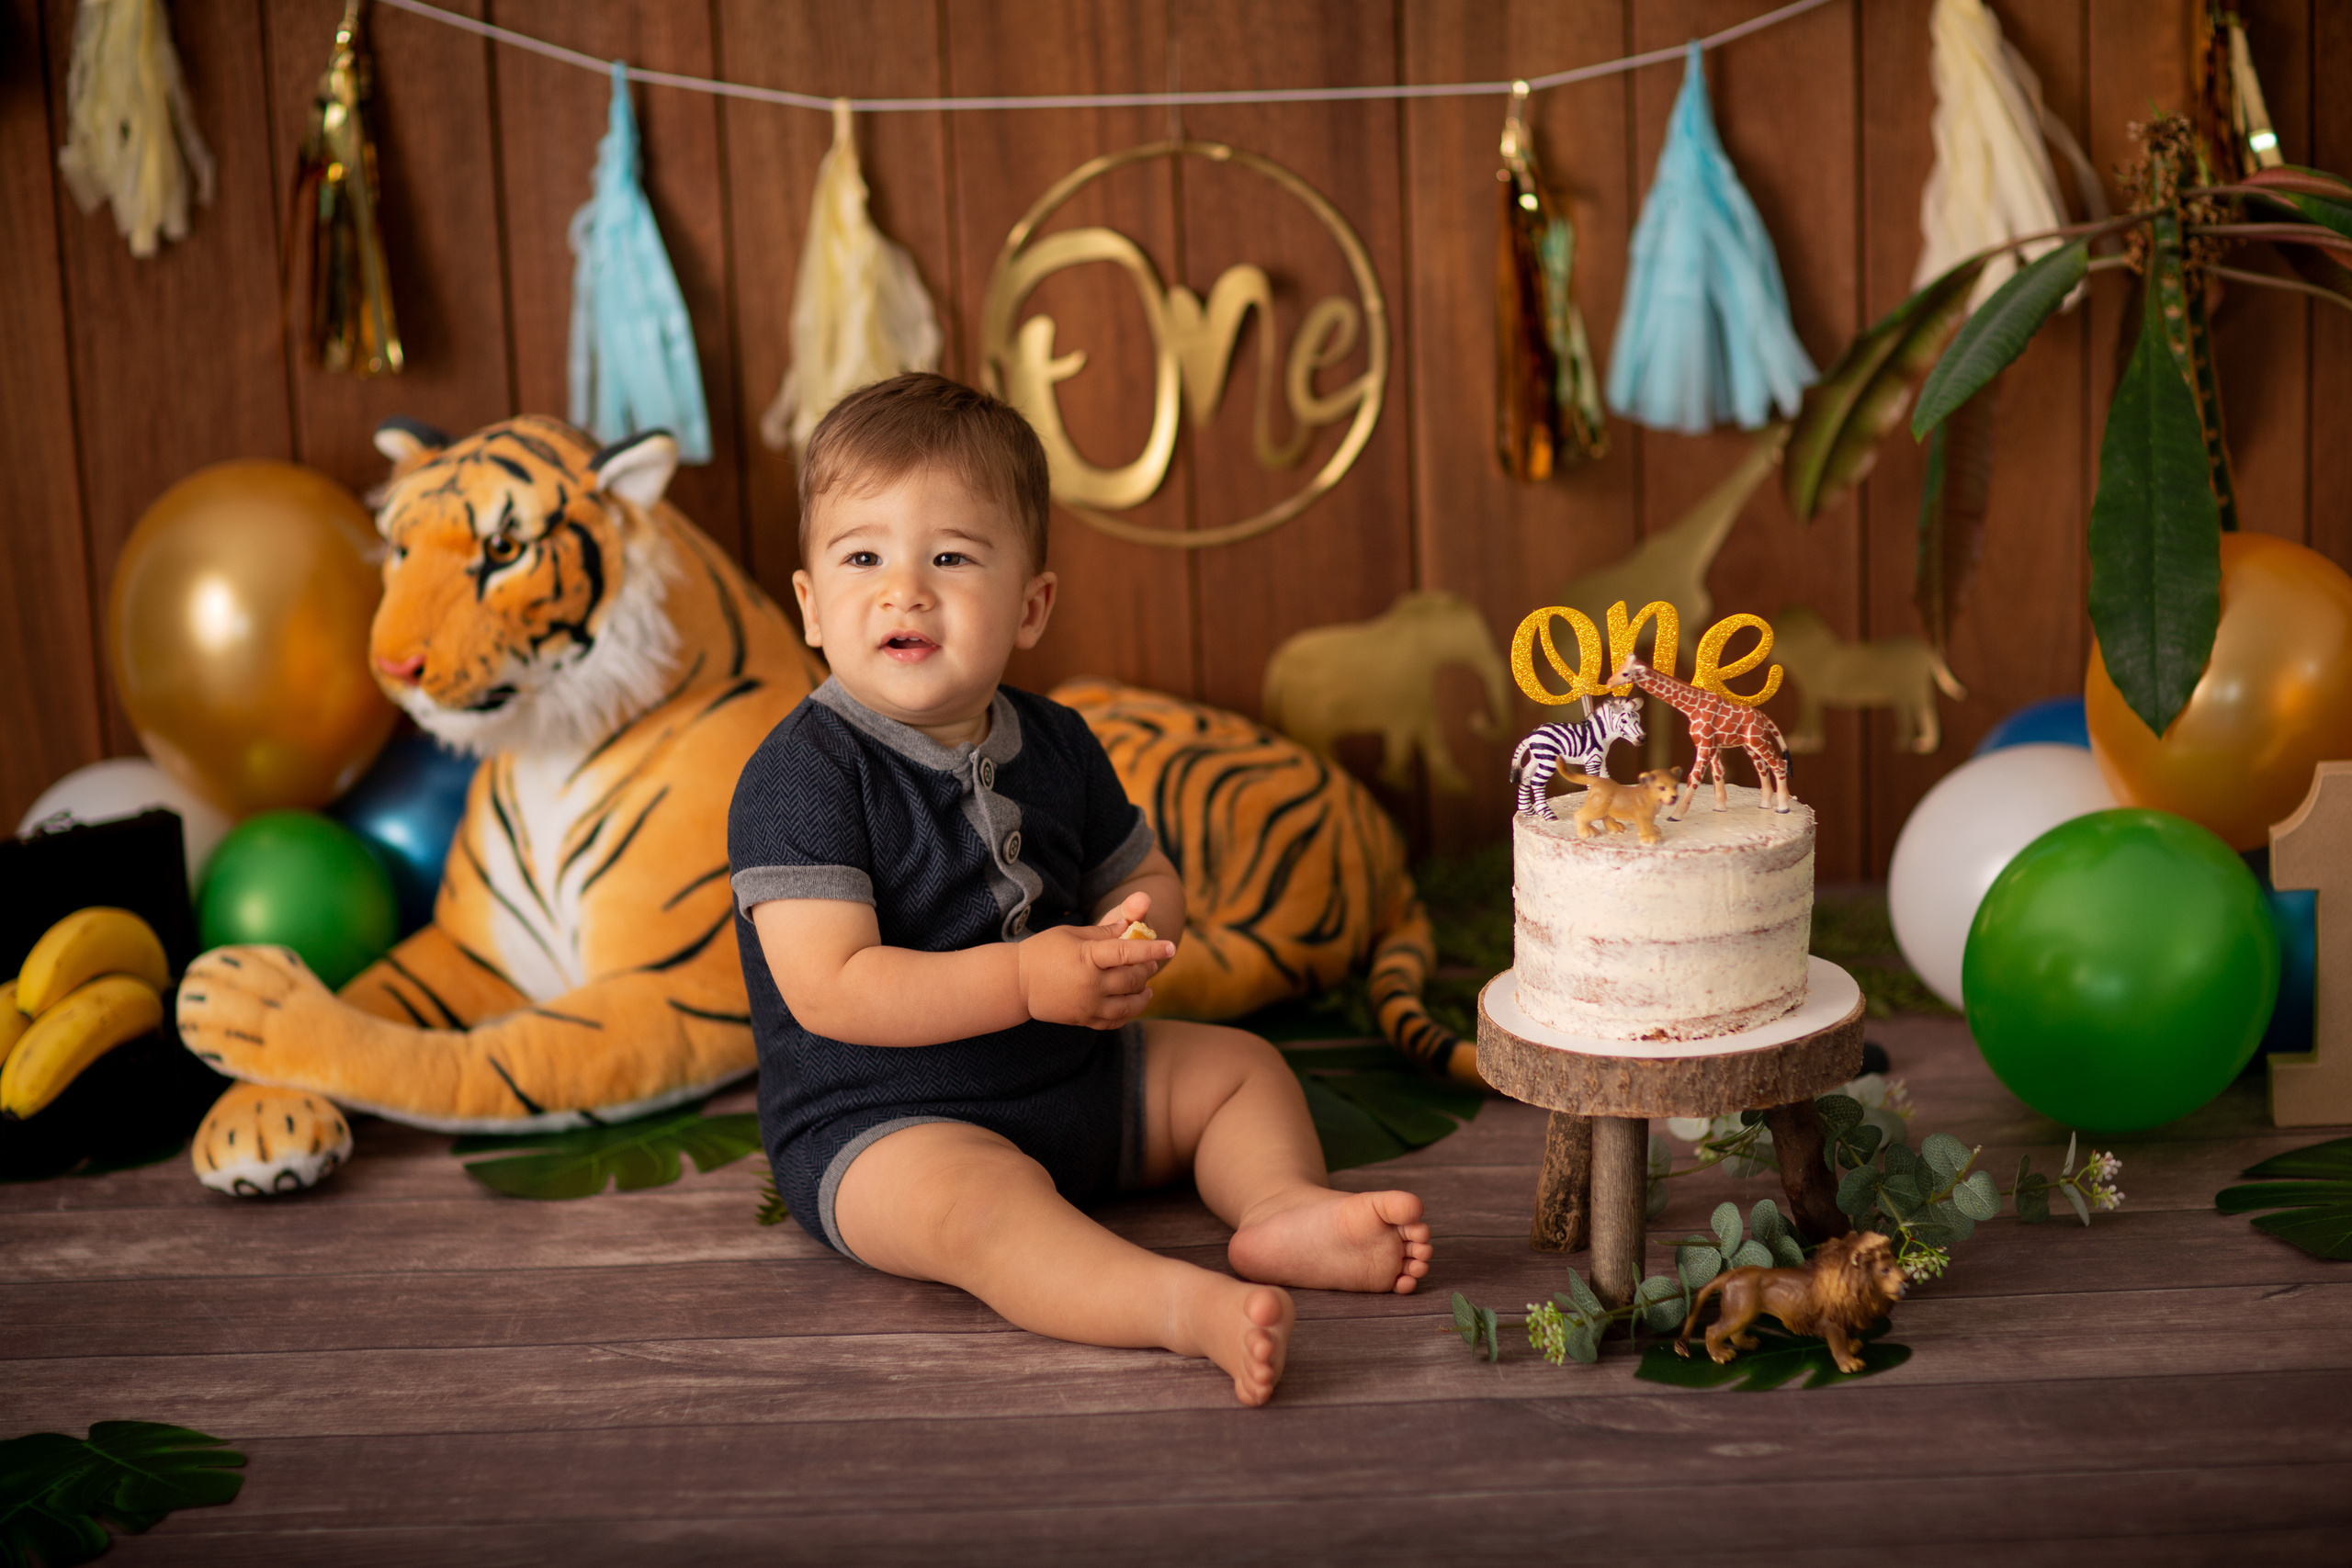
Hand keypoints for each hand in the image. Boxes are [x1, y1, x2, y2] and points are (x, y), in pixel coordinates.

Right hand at [1017, 892, 1175, 1028]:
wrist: (1016, 983)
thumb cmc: (1044, 950)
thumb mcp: (1073, 934)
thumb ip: (1104, 932)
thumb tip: (1132, 926)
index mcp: (1087, 956)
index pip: (1127, 952)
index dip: (1152, 949)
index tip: (1171, 946)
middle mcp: (1090, 983)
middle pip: (1132, 978)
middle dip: (1147, 969)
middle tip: (1151, 963)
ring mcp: (1087, 1004)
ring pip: (1129, 1005)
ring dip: (1143, 996)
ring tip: (1147, 989)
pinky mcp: (1083, 1019)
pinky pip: (1114, 1021)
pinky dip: (1127, 1014)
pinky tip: (1130, 1005)